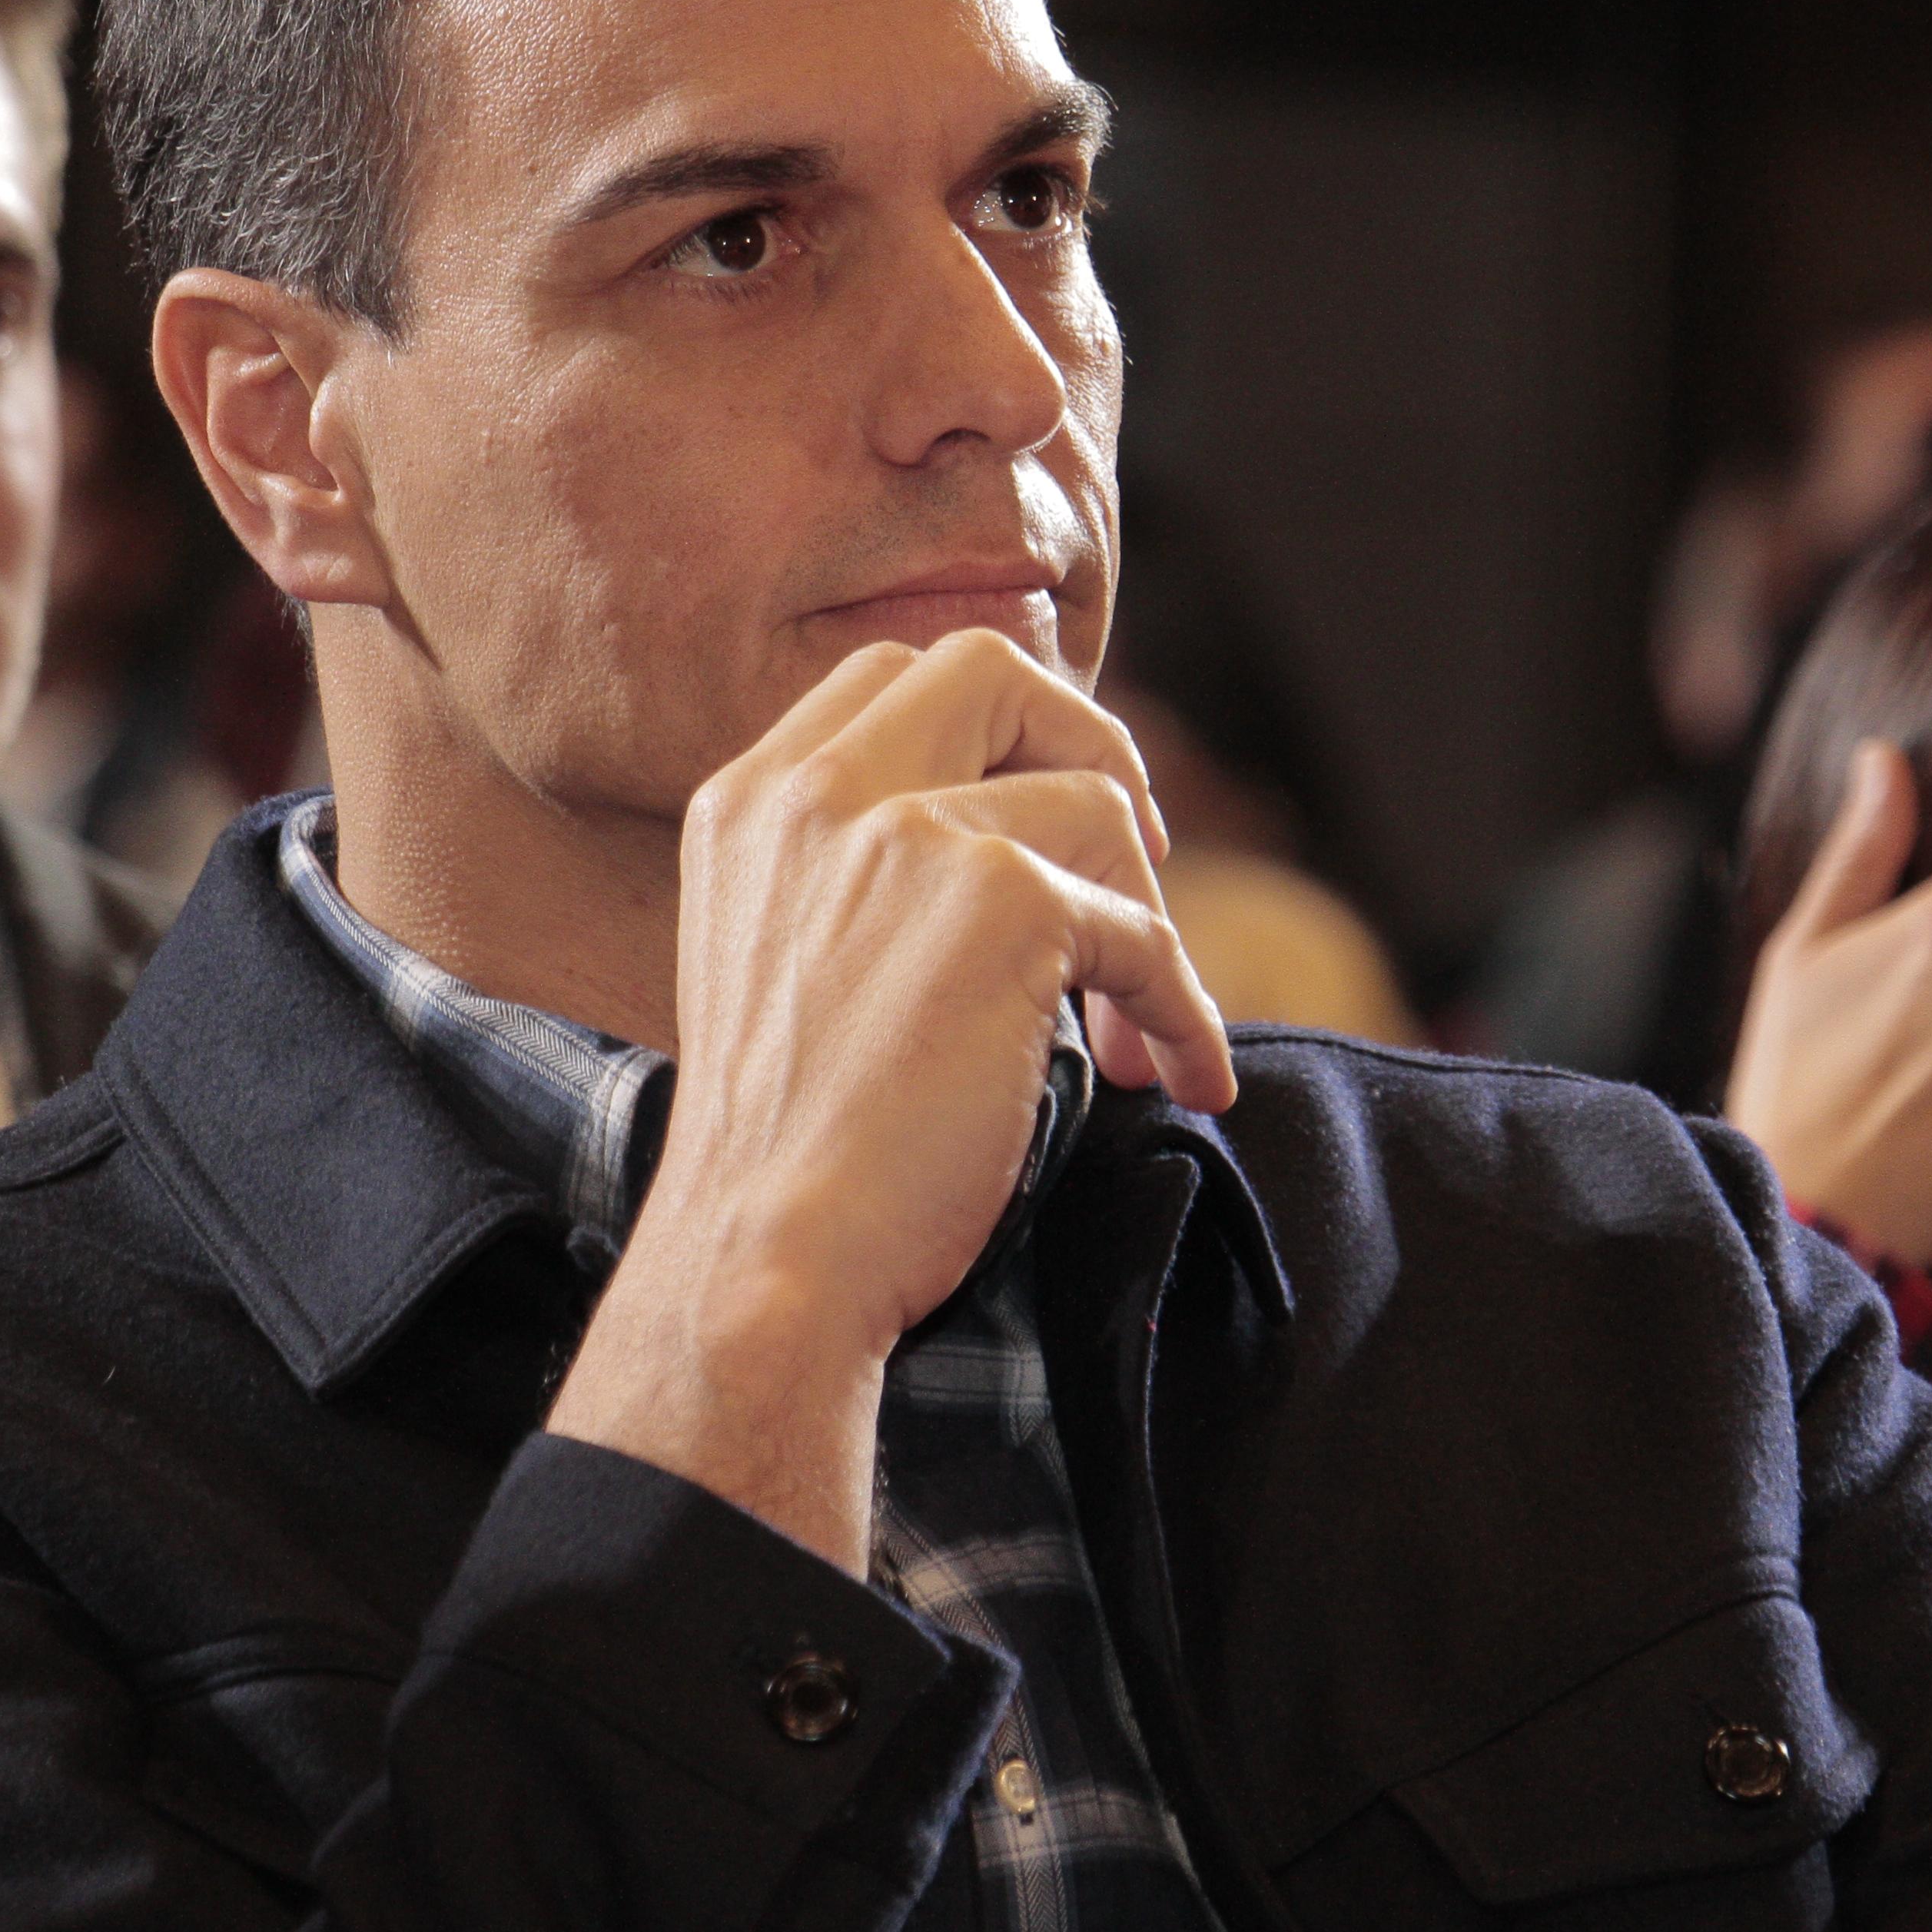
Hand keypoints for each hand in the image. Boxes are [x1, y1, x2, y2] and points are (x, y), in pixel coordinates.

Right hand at [547, 631, 1234, 1569]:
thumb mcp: (787, 962)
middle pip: (991, 671)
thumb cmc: (788, 1157)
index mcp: (748, 801)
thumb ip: (863, 877)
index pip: (891, 678)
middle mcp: (814, 791)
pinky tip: (1180, 1078)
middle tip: (1133, 860)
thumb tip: (1025, 848)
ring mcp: (908, 832)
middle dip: (1087, 743)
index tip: (1042, 813)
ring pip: (1093, 803)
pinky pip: (1143, 932)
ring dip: (1144, 920)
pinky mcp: (1004, 898)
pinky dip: (1183, 1008)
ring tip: (1140, 1035)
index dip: (994, 727)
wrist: (770, 1259)